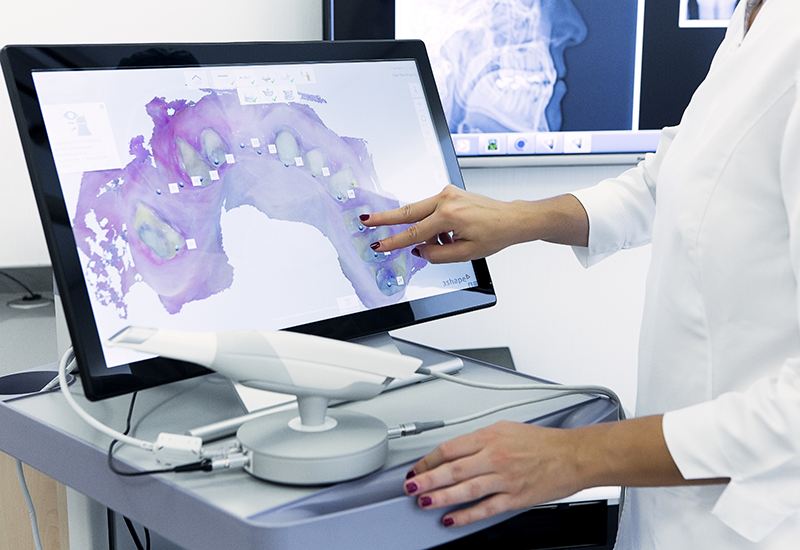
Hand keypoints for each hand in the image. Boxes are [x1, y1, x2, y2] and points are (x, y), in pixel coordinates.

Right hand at [360, 185, 524, 263]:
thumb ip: (437, 254)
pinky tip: (449, 235)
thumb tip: (419, 251)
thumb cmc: (494, 234)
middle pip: (407, 211)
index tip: (378, 244)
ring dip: (422, 230)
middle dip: (384, 218)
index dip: (394, 241)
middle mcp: (446, 200)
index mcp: (449, 215)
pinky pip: (431, 210)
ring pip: (420, 212)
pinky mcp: (450, 193)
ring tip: (447, 242)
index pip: (414, 233)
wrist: (511, 219)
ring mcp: (447, 193)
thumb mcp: (465, 253)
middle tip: (365, 220)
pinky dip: (433, 224)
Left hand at [403, 421, 583, 526]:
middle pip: (452, 469)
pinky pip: (485, 508)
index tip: (417, 468)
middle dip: (426, 479)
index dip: (428, 460)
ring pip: (465, 489)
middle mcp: (495, 457)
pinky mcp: (515, 498)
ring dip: (441, 497)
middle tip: (410, 486)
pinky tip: (451, 519)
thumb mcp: (505, 428)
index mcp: (490, 437)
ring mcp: (504, 479)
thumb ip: (479, 440)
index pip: (450, 448)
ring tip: (423, 501)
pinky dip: (466, 515)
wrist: (573, 455)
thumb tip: (455, 451)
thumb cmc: (542, 441)